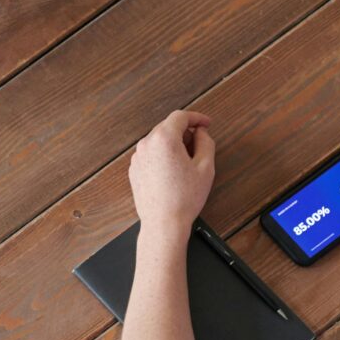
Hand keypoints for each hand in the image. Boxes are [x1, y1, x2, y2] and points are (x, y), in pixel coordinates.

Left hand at [128, 109, 215, 232]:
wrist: (163, 222)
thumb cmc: (184, 198)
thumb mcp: (205, 166)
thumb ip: (205, 142)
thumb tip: (201, 132)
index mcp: (164, 139)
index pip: (180, 116)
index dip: (196, 117)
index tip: (206, 124)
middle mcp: (146, 145)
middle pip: (167, 126)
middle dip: (185, 131)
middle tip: (200, 144)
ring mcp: (137, 157)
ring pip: (158, 140)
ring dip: (173, 143)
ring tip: (187, 161)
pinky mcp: (134, 169)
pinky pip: (150, 154)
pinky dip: (162, 155)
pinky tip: (174, 171)